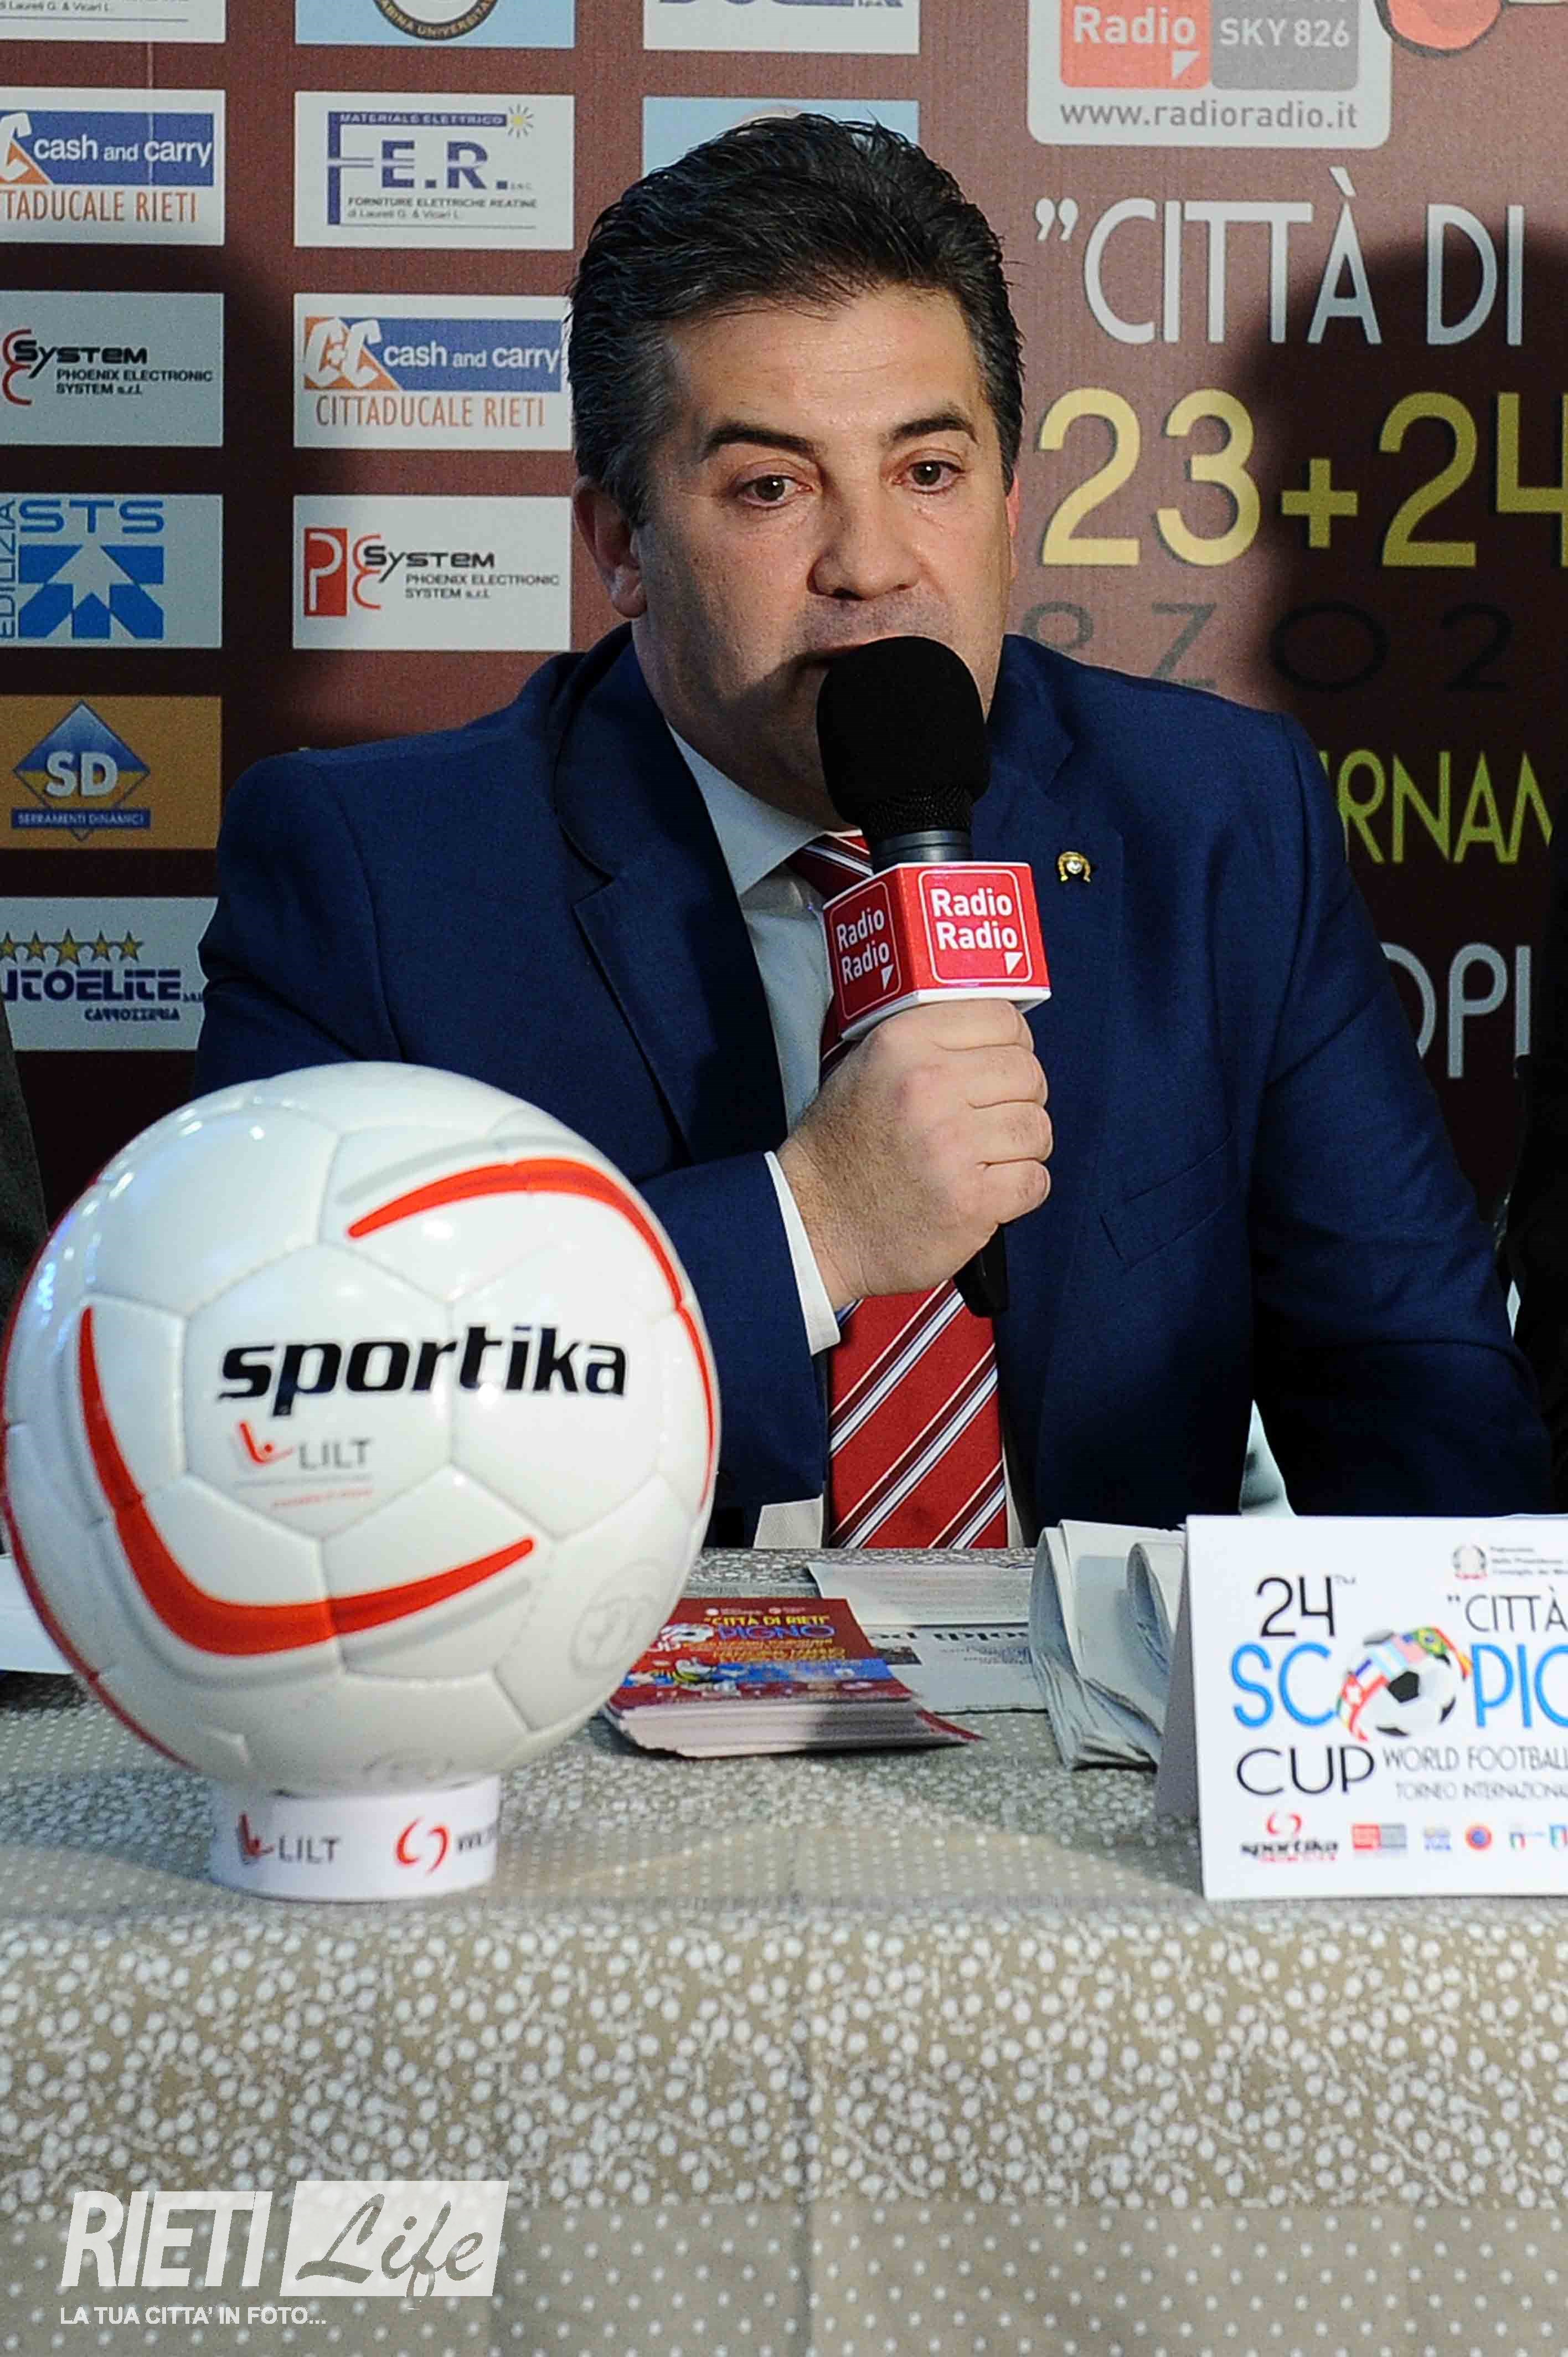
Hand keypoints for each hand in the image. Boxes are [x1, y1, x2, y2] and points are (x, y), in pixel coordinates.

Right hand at [776, 1001, 1051, 1309]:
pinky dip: (1021, 1189)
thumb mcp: (865, 1066)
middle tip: (994, 1119)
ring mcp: (952, 1146)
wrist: (814, 1225)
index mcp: (903, 1043)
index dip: (1014, 1044)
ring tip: (988, 1157)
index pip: (1003, 1018)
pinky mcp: (971, 1201)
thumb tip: (997, 1031)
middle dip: (1021, 1098)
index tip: (1002, 1066)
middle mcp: (928, 1086)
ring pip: (1037, 1127)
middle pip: (1028, 1074)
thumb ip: (927, 1040)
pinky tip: (987, 1190)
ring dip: (1022, 1146)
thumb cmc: (843, 1149)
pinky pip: (1036, 1180)